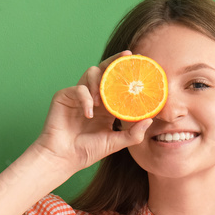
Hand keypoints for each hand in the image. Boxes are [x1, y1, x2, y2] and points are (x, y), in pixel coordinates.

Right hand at [34, 49, 153, 172]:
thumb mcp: (115, 143)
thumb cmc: (87, 151)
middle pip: (105, 70)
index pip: (118, 83)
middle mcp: (94, 97)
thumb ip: (133, 134)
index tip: (140, 64)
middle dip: (116, 61)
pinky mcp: (64, 96)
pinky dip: (85, 99)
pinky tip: (89, 113)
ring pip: (91, 73)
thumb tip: (151, 120)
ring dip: (99, 82)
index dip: (127, 73)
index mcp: (106, 106)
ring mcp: (79, 95)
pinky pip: (78, 89)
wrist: (64, 158)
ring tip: (101, 102)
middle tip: (127, 56)